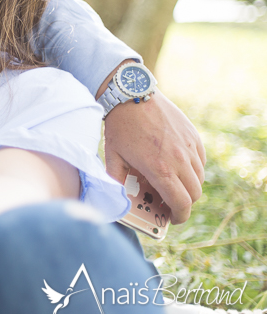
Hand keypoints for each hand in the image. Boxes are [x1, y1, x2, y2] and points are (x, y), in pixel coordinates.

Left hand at [103, 92, 204, 223]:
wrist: (132, 95)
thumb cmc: (120, 126)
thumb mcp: (113, 156)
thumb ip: (116, 180)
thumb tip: (116, 198)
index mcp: (160, 169)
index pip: (181, 204)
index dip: (179, 216)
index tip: (172, 219)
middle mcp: (179, 160)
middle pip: (194, 194)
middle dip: (183, 204)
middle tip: (169, 204)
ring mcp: (189, 146)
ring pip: (199, 178)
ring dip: (189, 186)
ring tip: (171, 185)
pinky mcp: (193, 135)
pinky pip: (200, 160)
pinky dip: (193, 169)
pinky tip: (177, 166)